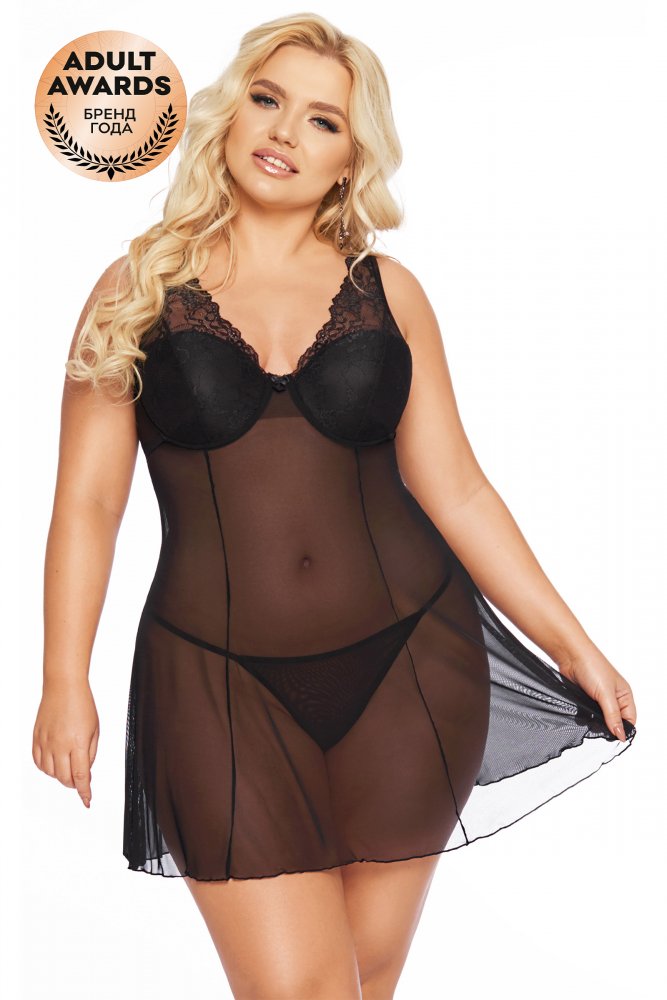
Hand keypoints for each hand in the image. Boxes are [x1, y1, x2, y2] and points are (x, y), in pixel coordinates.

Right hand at [32, 681, 98, 808]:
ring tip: (68, 768)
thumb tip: (86, 771)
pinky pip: (38, 762)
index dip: (84, 791)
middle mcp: (59, 745)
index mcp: (78, 743)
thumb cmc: (82, 704)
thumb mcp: (95, 730)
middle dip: (74, 784)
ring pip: (50, 773)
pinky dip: (46, 768)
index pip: (81, 776)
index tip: (87, 800)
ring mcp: (46, 742)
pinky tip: (53, 764)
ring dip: (60, 776)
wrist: (63, 687)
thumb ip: (90, 753)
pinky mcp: (36, 738)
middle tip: (81, 781)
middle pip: (64, 778)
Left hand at [559, 645, 636, 741]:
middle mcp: (613, 698)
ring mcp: (599, 698)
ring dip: (594, 722)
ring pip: (600, 719)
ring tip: (588, 719)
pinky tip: (581, 715)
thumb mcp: (605, 694)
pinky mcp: (586, 698)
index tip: (613, 736)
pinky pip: (588, 713)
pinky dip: (585, 716)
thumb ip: (612, 715)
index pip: (629, 720)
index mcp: (625, 695)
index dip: (623, 729)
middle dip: (607, 726)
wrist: (570, 655)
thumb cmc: (591, 667)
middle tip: (598, 728)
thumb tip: (620, 735)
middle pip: (614, 721)